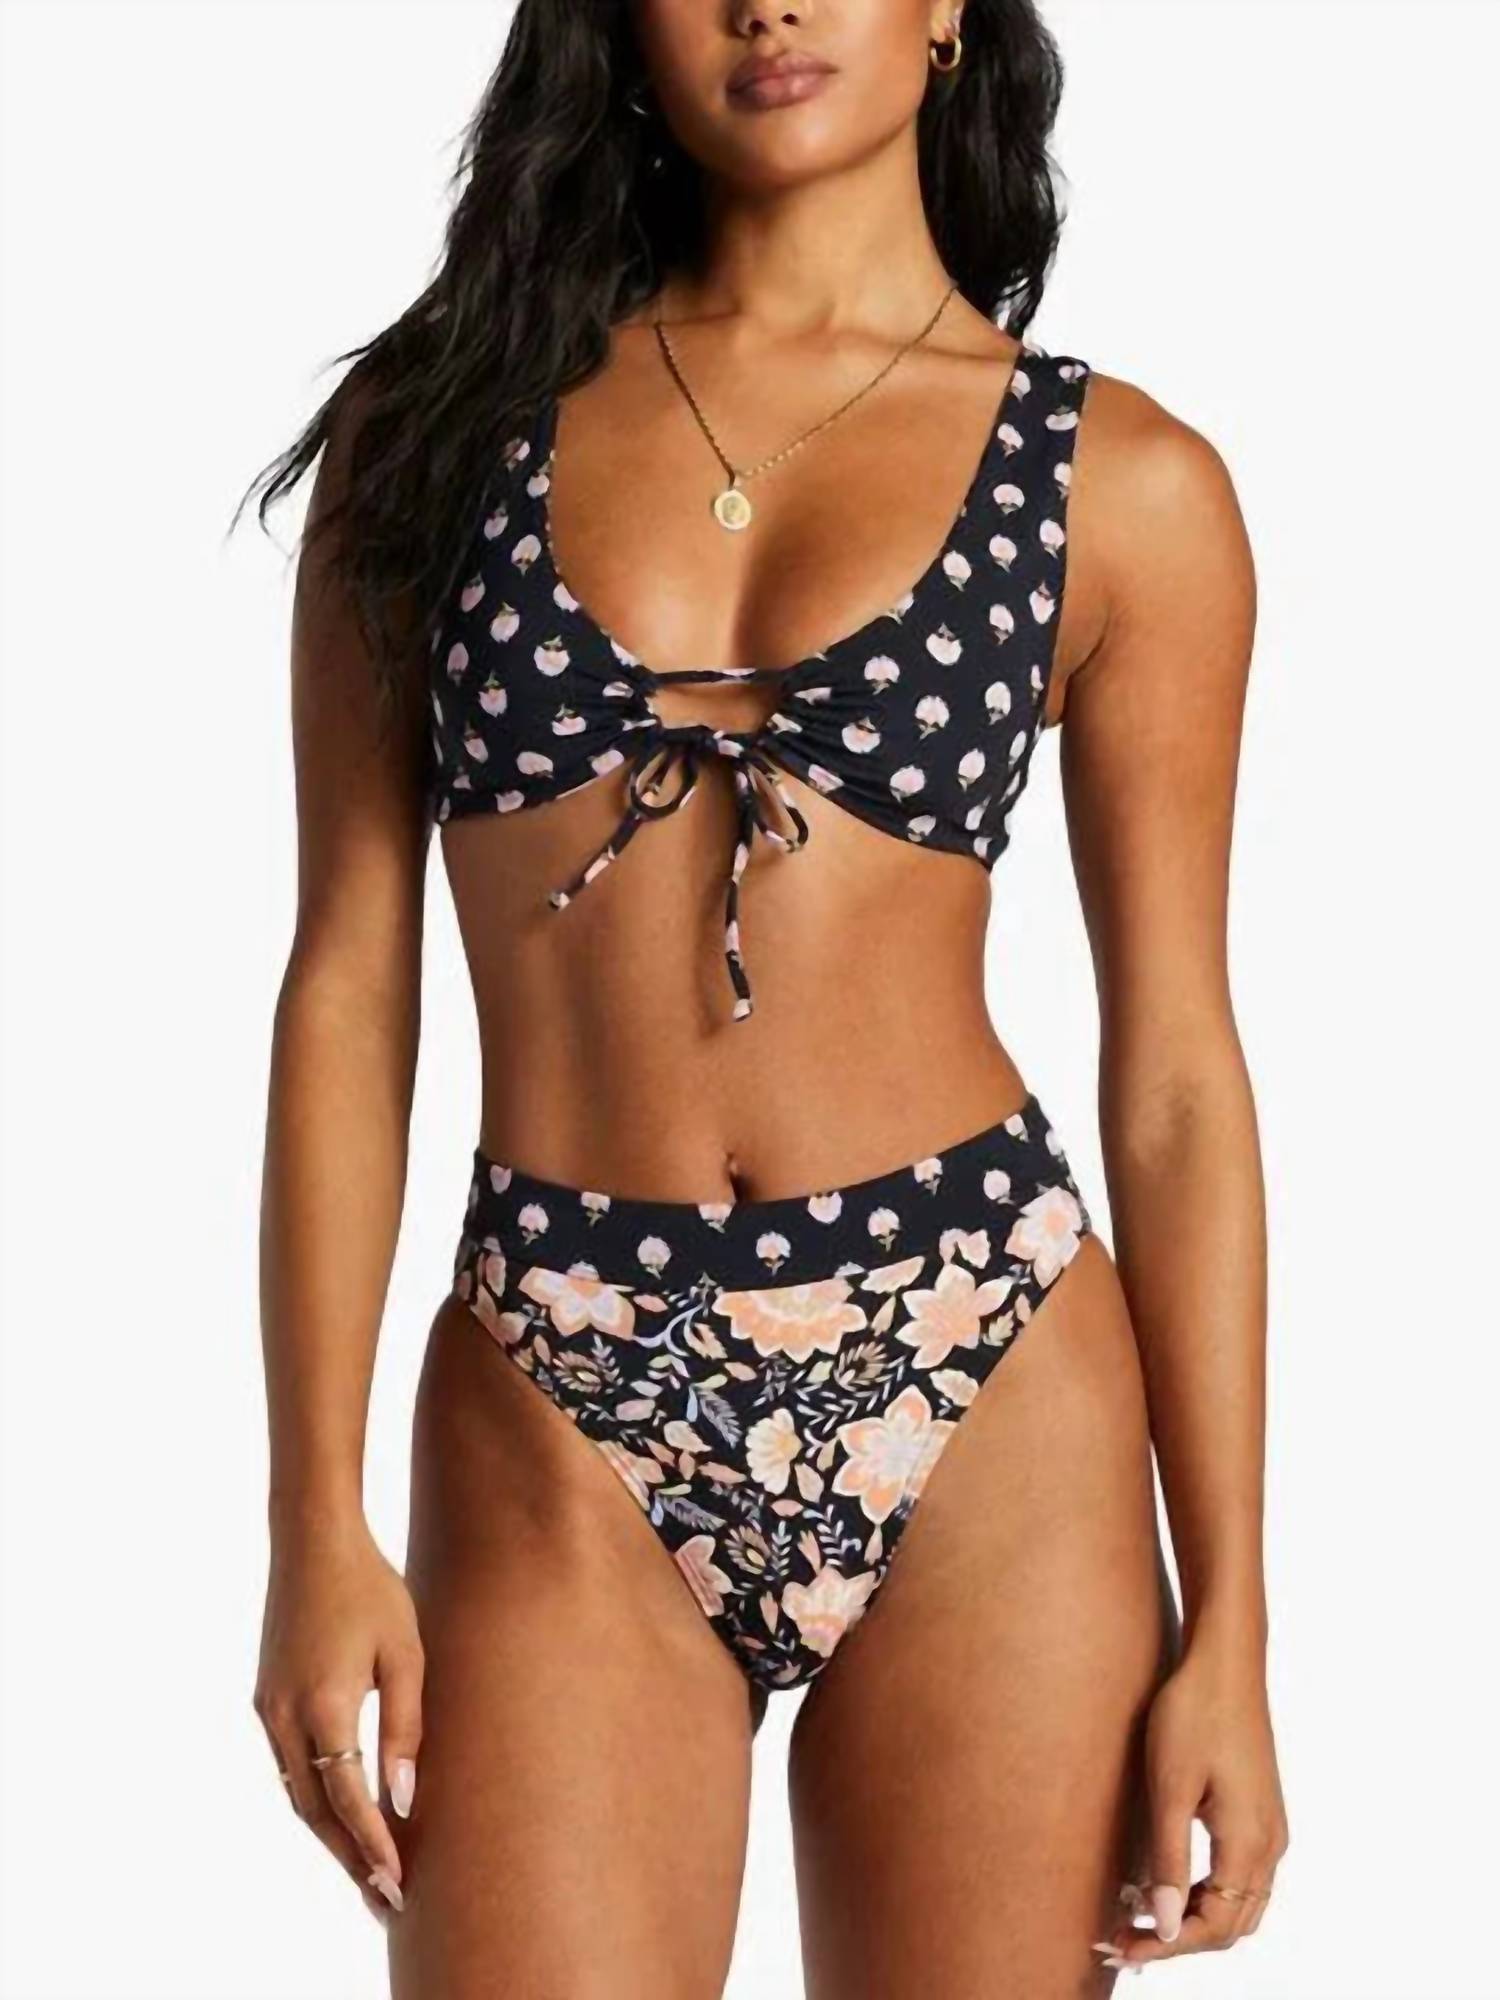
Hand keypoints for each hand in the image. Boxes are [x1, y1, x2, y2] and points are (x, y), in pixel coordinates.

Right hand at [253, 1516, 423, 1922]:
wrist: (312, 1542)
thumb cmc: (371, 1588)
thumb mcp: (406, 1653)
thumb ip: (406, 1727)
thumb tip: (405, 1798)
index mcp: (324, 1704)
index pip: (348, 1799)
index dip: (372, 1846)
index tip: (398, 1882)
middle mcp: (285, 1716)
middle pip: (315, 1812)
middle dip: (349, 1858)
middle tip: (385, 1898)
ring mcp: (267, 1710)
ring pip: (297, 1794)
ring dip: (330, 1834)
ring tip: (368, 1869)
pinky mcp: (264, 1700)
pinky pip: (289, 1767)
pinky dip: (315, 1799)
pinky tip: (341, 1815)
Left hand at [1093, 1637, 1287, 1973]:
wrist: (1224, 1662)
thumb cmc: (1192, 1714)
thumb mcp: (1170, 1788)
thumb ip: (1169, 1861)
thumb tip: (1167, 1927)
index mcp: (1250, 1843)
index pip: (1213, 1926)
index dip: (1166, 1946)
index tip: (1120, 1946)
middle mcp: (1270, 1845)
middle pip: (1230, 1926)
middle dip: (1177, 1941)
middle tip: (1120, 1940)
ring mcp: (1269, 1830)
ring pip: (1239, 1906)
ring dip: (1193, 1920)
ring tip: (1137, 1919)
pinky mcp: (1260, 1814)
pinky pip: (1240, 1878)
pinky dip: (1207, 1895)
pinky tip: (1168, 1885)